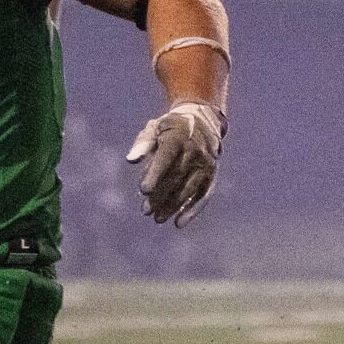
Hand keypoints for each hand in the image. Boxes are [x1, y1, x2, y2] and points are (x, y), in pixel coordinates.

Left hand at [125, 100, 223, 226]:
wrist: (204, 121)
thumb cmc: (171, 127)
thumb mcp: (155, 128)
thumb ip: (142, 143)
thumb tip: (131, 160)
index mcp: (178, 137)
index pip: (166, 158)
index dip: (155, 174)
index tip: (143, 190)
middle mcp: (195, 151)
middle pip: (176, 177)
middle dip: (160, 196)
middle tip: (145, 211)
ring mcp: (206, 164)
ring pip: (188, 189)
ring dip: (173, 205)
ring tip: (157, 218)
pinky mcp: (212, 175)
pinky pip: (204, 195)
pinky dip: (193, 210)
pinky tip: (179, 222)